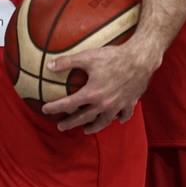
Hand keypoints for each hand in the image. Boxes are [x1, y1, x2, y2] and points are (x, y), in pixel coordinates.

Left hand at [40, 41, 157, 134]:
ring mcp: (118, 106)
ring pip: (104, 121)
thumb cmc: (113, 57)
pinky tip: (117, 120)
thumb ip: (67, 62)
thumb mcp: (88, 56)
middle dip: (71, 123)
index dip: (55, 107)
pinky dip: (120, 119)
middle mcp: (104, 104)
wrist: (140, 59)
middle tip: (61, 126)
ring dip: (94, 126)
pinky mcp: (130, 103)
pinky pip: (124, 115)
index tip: (45, 110)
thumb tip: (49, 66)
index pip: (69, 104)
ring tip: (86, 130)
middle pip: (84, 118)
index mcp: (91, 94)